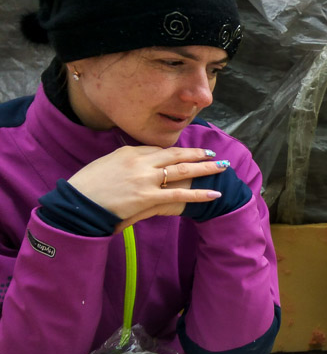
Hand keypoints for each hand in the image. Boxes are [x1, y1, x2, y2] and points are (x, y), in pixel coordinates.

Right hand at [67, 146, 227, 231]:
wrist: (77, 205)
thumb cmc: (86, 188)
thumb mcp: (105, 166)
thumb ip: (125, 163)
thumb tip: (138, 166)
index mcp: (128, 152)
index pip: (157, 149)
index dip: (175, 152)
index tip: (187, 152)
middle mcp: (140, 162)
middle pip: (175, 154)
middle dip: (196, 153)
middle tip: (212, 153)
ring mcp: (145, 179)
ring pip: (183, 171)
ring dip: (205, 168)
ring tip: (222, 167)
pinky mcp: (148, 197)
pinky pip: (180, 195)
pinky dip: (199, 194)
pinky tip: (214, 193)